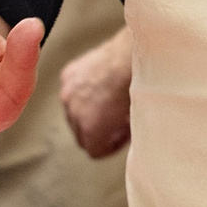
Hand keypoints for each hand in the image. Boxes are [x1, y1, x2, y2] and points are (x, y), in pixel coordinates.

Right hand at [57, 27, 131, 157]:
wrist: (130, 54)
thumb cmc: (138, 86)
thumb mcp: (136, 119)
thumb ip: (124, 135)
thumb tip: (125, 137)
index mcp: (91, 129)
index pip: (94, 151)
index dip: (109, 147)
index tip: (119, 138)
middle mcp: (73, 113)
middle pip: (80, 135)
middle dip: (97, 131)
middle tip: (114, 123)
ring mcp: (68, 93)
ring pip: (73, 113)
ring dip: (87, 111)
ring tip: (107, 102)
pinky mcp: (68, 75)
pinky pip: (72, 91)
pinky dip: (83, 91)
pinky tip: (101, 85)